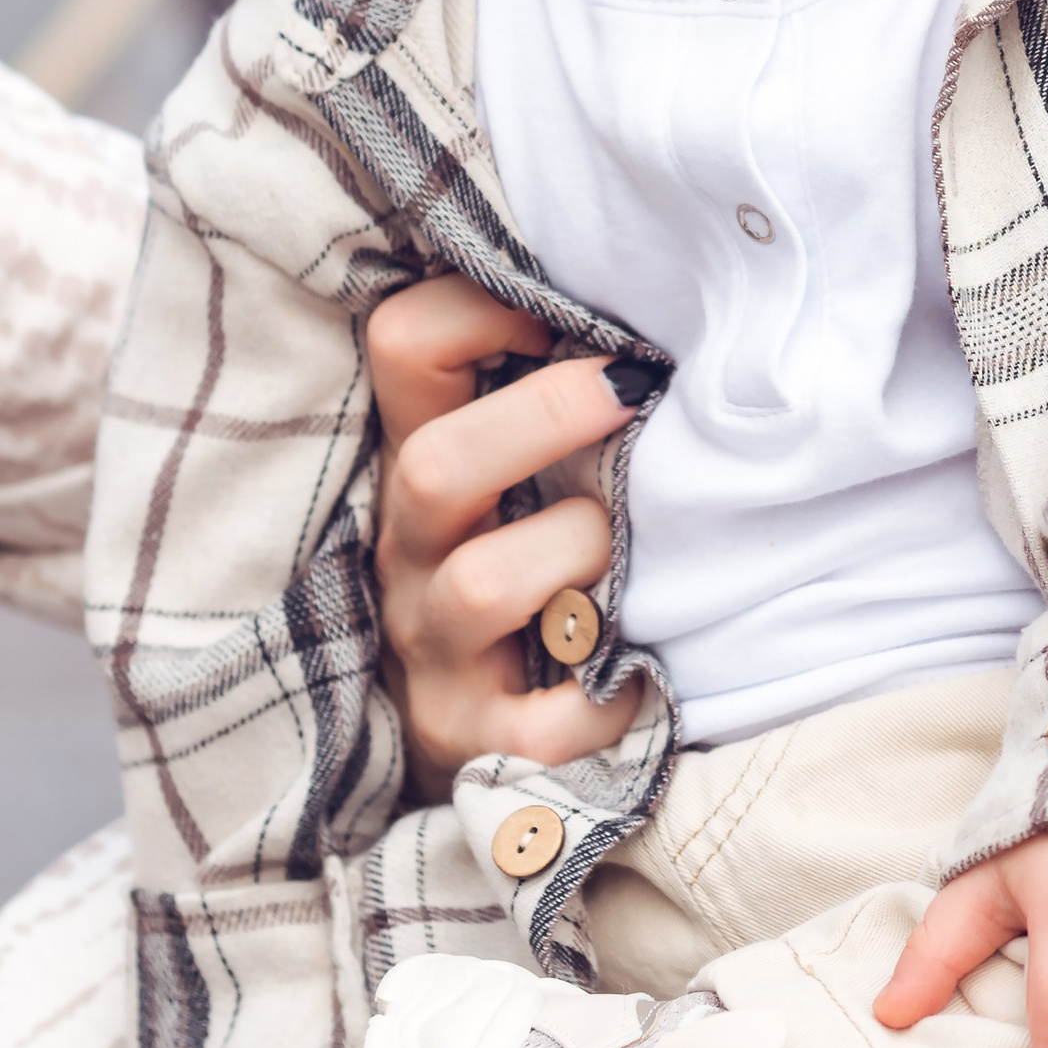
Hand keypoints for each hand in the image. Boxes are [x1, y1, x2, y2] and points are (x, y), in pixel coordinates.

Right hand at [369, 276, 636, 787]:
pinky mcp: (479, 745)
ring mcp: (436, 655)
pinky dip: (608, 700)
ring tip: (626, 557)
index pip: (402, 343)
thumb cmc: (532, 570)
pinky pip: (544, 727)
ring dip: (578, 552)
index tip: (567, 319)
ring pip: (482, 585)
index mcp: (423, 464)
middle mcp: (413, 555)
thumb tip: (645, 302)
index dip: (479, 307)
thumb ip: (550, 393)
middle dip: (544, 417)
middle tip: (634, 396)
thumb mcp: (518, 476)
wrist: (483, 739)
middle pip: (433, 467)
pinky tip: (641, 675)